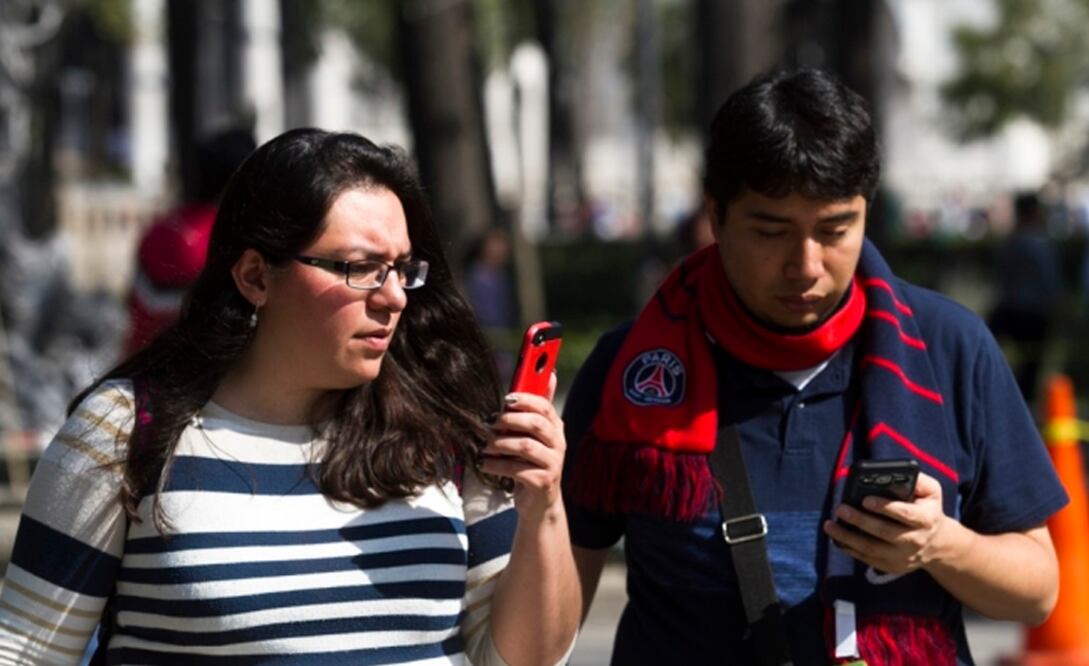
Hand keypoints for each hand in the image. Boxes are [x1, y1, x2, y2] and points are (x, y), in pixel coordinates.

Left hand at [480, 373, 566, 519]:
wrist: (539, 503)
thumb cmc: (531, 462)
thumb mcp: (534, 435)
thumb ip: (537, 407)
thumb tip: (550, 373)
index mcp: (555, 427)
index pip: (545, 407)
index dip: (526, 400)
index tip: (507, 399)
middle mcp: (559, 444)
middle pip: (536, 424)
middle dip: (510, 420)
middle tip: (490, 423)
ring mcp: (553, 464)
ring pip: (525, 447)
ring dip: (500, 444)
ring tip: (486, 446)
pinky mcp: (543, 482)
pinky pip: (517, 469)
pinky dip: (497, 465)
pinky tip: (486, 464)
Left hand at [822, 472, 951, 575]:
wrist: (936, 543)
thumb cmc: (927, 509)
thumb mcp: (931, 492)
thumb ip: (917, 480)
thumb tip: (895, 472)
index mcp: (925, 519)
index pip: (905, 514)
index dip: (885, 507)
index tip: (865, 500)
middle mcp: (915, 540)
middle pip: (884, 532)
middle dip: (860, 520)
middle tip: (841, 509)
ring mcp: (903, 556)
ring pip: (871, 548)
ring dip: (847, 537)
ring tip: (829, 525)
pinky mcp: (892, 566)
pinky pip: (867, 559)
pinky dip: (849, 549)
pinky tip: (836, 538)